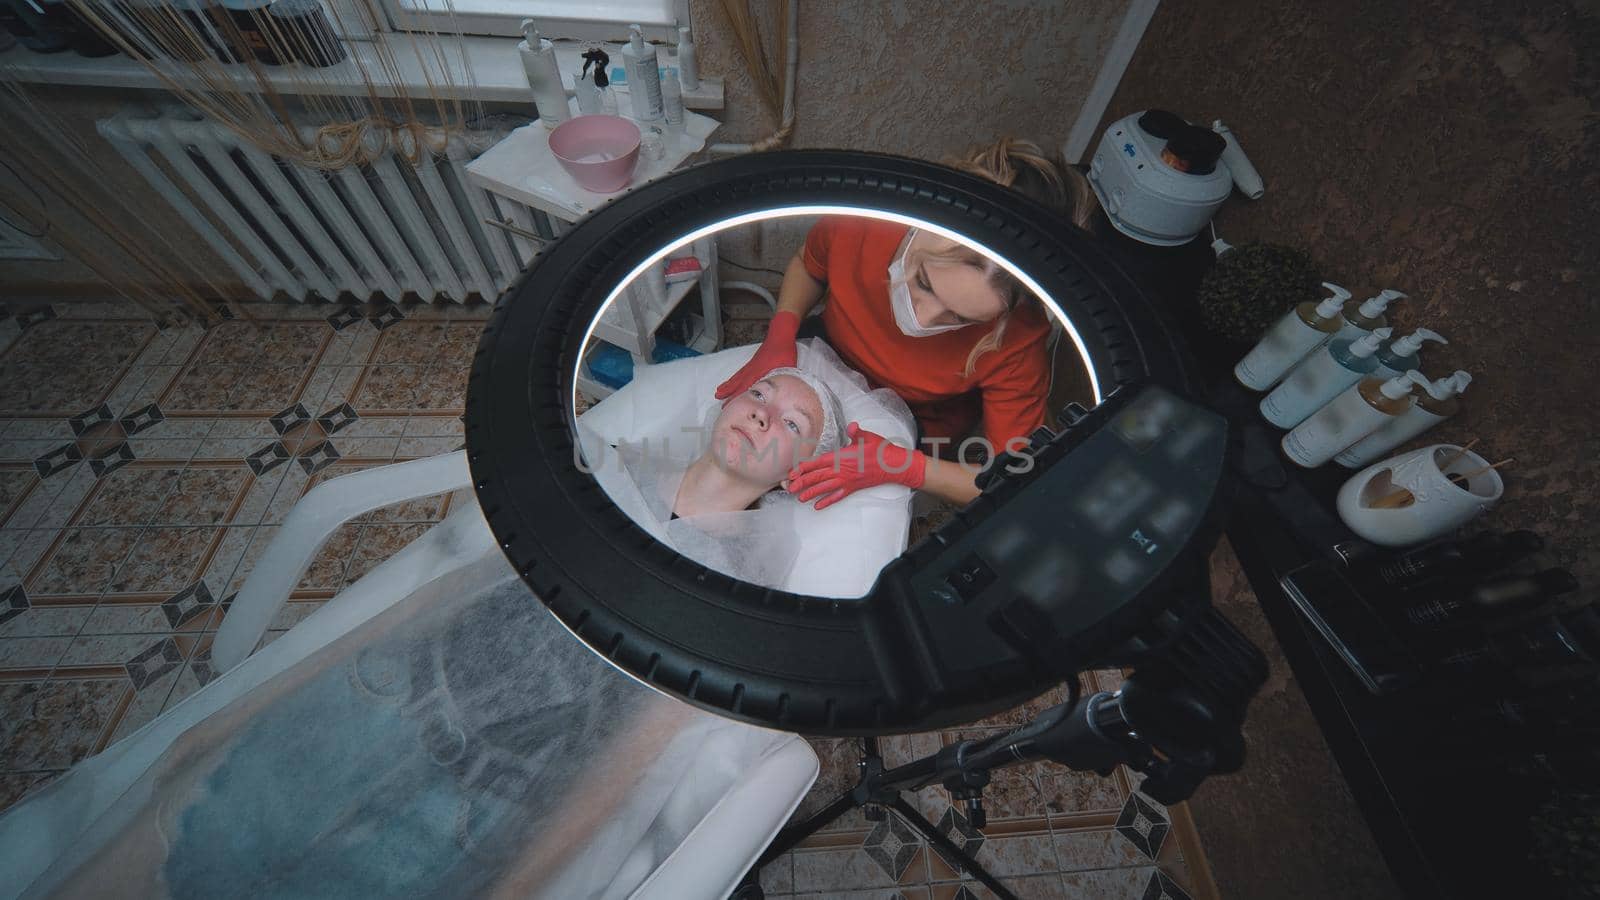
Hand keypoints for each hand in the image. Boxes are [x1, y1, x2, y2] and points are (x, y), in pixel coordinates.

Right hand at [714, 310, 801, 399]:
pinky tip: (730, 382)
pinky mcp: (752, 363)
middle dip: (729, 396)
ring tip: (718, 394)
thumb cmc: (784, 351)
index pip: (746, 387)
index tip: (730, 405)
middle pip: (738, 385)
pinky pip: (739, 373)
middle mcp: (752, 370)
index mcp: (760, 372)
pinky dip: (733, 379)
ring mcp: (751, 366)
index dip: (737, 397)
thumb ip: (785, 382)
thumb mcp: (788, 369)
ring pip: (736, 378)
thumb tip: (787, 395)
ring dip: (727, 387)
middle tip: (722, 406)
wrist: (780, 335)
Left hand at [786, 423, 926, 509]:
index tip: (793, 472)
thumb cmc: (880, 450)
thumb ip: (856, 432)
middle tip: (788, 487)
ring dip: (811, 493)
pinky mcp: (853, 488)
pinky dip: (827, 501)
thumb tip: (852, 426)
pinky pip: (837, 496)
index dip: (804, 468)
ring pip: (824, 488)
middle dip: (802, 482)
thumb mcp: (867, 437)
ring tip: (799, 498)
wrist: (894, 466)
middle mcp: (842, 471)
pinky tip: (818, 506)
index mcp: (842, 457)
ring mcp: (847, 481)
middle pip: (817, 477)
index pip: (818, 463)